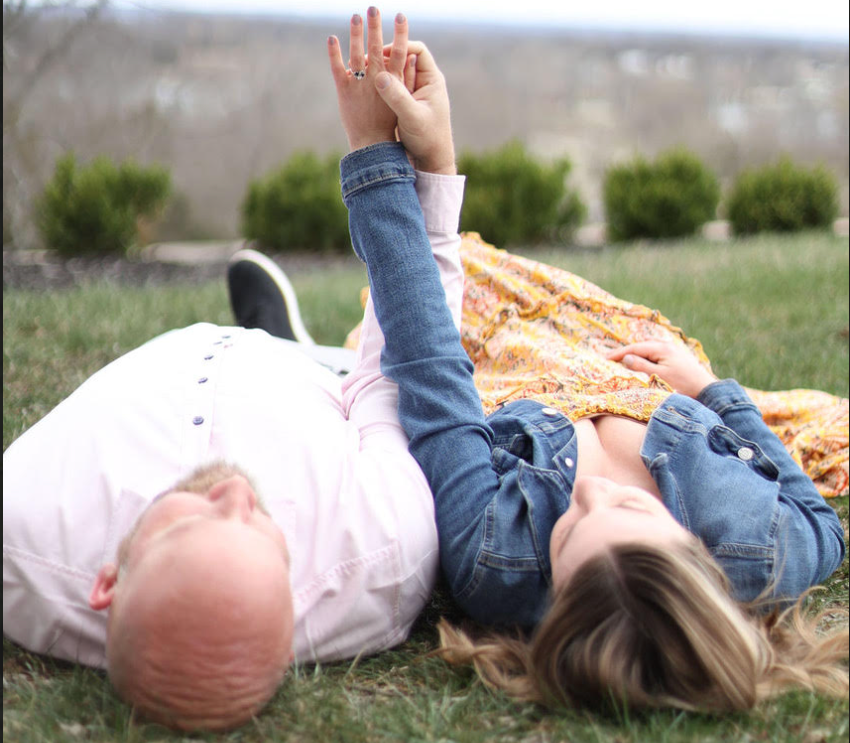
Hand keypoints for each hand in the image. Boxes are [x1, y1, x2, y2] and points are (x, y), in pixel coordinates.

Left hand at [327, 8, 410, 150]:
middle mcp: (376, 80)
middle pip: (377, 48)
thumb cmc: (390, 124)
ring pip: (357, 54)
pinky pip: (337, 68)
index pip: (399, 52)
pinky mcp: (344, 91)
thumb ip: (406, 78)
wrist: (373, 146)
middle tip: (373, 8)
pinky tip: (332, 38)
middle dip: (375, 27)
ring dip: (356, 34)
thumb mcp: (403, 100)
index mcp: (393, 82)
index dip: (400, 33)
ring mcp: (359, 85)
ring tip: (355, 16)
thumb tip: (411, 56)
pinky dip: (334, 53)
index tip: (401, 17)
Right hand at [373, 40, 455, 173]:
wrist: (430, 161)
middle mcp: (422, 83)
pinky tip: (362, 86)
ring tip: (359, 71)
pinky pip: (388, 87)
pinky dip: (376, 84)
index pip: (417, 50)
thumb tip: (380, 75)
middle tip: (364, 61)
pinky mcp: (402, 104)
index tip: (381, 53)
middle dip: (384, 57)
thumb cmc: (427, 140)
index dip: (400, 46)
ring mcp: (411, 93)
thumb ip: (397, 96)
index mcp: (431, 80)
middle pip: (403, 58)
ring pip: (394, 72)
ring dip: (378, 70)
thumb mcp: (412, 117)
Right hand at [607, 341, 716, 398]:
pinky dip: (645, 355)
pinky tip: (642, 360)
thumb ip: (641, 366)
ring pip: (648, 348)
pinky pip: (655, 352)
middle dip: (625, 352)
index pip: (634, 348)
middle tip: (610, 359)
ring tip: (623, 359)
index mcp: (661, 348)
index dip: (618, 353)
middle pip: (640, 346)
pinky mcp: (676, 357)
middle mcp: (666, 345)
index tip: (604, 359)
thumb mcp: (659, 376)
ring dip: (635, 353)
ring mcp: (672, 350)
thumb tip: (625, 358)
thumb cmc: (683, 385)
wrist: (707, 391)